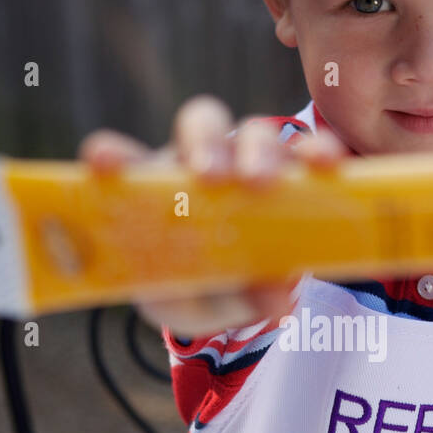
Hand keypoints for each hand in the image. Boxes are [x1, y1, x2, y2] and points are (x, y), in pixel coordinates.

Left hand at [78, 96, 345, 335]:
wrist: (241, 288)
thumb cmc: (202, 289)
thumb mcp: (200, 306)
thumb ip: (223, 303)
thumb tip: (276, 299)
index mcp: (158, 190)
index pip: (128, 161)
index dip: (114, 156)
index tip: (104, 162)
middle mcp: (202, 163)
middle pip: (200, 126)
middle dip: (205, 145)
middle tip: (211, 177)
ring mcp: (251, 161)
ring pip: (254, 132)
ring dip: (261, 150)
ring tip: (265, 182)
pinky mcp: (296, 169)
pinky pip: (310, 148)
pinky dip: (319, 152)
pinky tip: (328, 165)